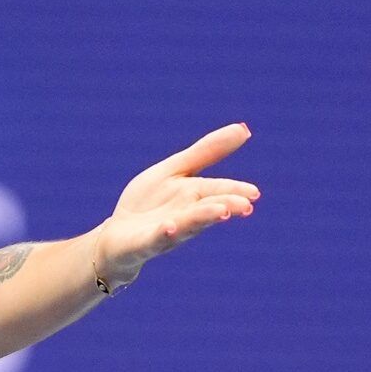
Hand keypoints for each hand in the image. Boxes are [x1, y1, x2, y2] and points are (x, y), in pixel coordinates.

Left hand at [95, 122, 259, 284]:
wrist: (116, 236)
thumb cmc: (149, 203)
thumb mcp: (174, 170)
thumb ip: (205, 152)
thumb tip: (244, 128)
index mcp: (193, 197)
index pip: (217, 191)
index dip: (234, 191)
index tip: (254, 193)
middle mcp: (184, 217)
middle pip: (205, 210)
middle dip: (224, 206)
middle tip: (244, 206)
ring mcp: (164, 232)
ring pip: (186, 225)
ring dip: (202, 218)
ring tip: (221, 211)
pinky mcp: (143, 243)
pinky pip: (154, 239)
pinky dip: (163, 233)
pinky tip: (169, 226)